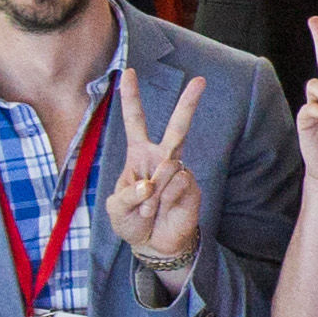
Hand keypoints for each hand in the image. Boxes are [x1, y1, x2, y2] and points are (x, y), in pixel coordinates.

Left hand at [98, 69, 206, 271]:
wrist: (154, 244)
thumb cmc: (132, 221)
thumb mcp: (117, 208)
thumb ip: (128, 195)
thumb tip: (150, 184)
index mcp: (138, 155)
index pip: (135, 121)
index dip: (131, 98)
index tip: (129, 72)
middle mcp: (161, 158)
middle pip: (177, 126)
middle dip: (189, 103)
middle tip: (200, 80)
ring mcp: (179, 171)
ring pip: (170, 164)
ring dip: (153, 192)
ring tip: (148, 210)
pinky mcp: (191, 187)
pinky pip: (177, 183)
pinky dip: (164, 199)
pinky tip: (161, 211)